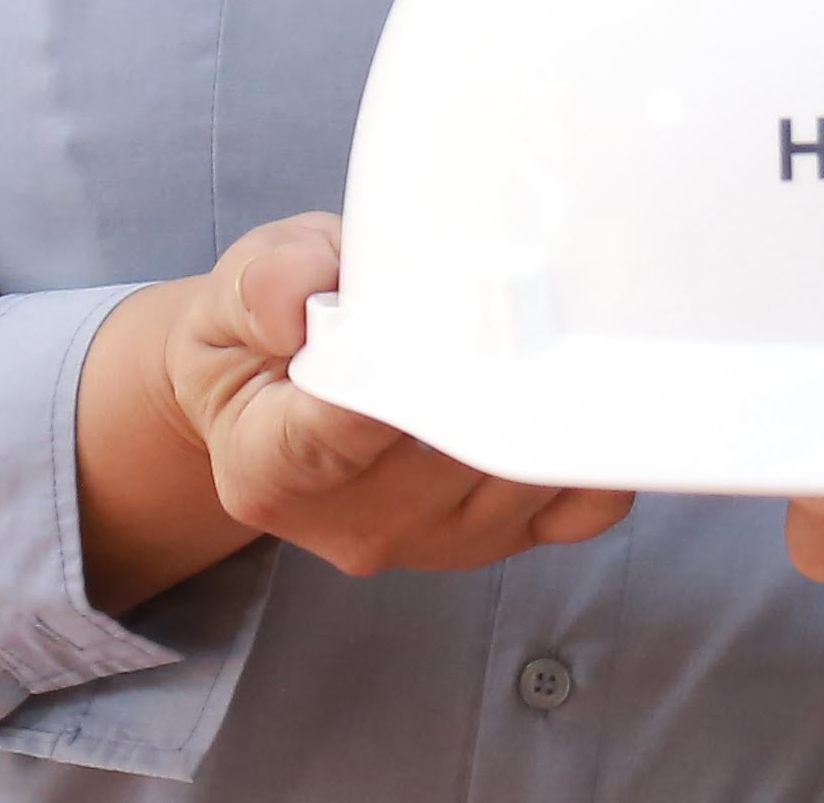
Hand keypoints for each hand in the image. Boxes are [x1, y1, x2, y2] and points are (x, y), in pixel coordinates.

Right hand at [76, 213, 627, 606]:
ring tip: (561, 326)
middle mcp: (355, 523)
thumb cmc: (251, 344)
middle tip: (535, 300)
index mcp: (270, 468)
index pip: (337, 438)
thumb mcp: (231, 294)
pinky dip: (592, 456)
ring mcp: (431, 542)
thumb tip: (297, 303)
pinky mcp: (495, 540)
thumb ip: (264, 283)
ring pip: (519, 480)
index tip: (444, 333)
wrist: (264, 410)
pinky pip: (575, 511)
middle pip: (452, 456)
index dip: (397, 390)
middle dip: (495, 378)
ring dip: (547, 405)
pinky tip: (586, 393)